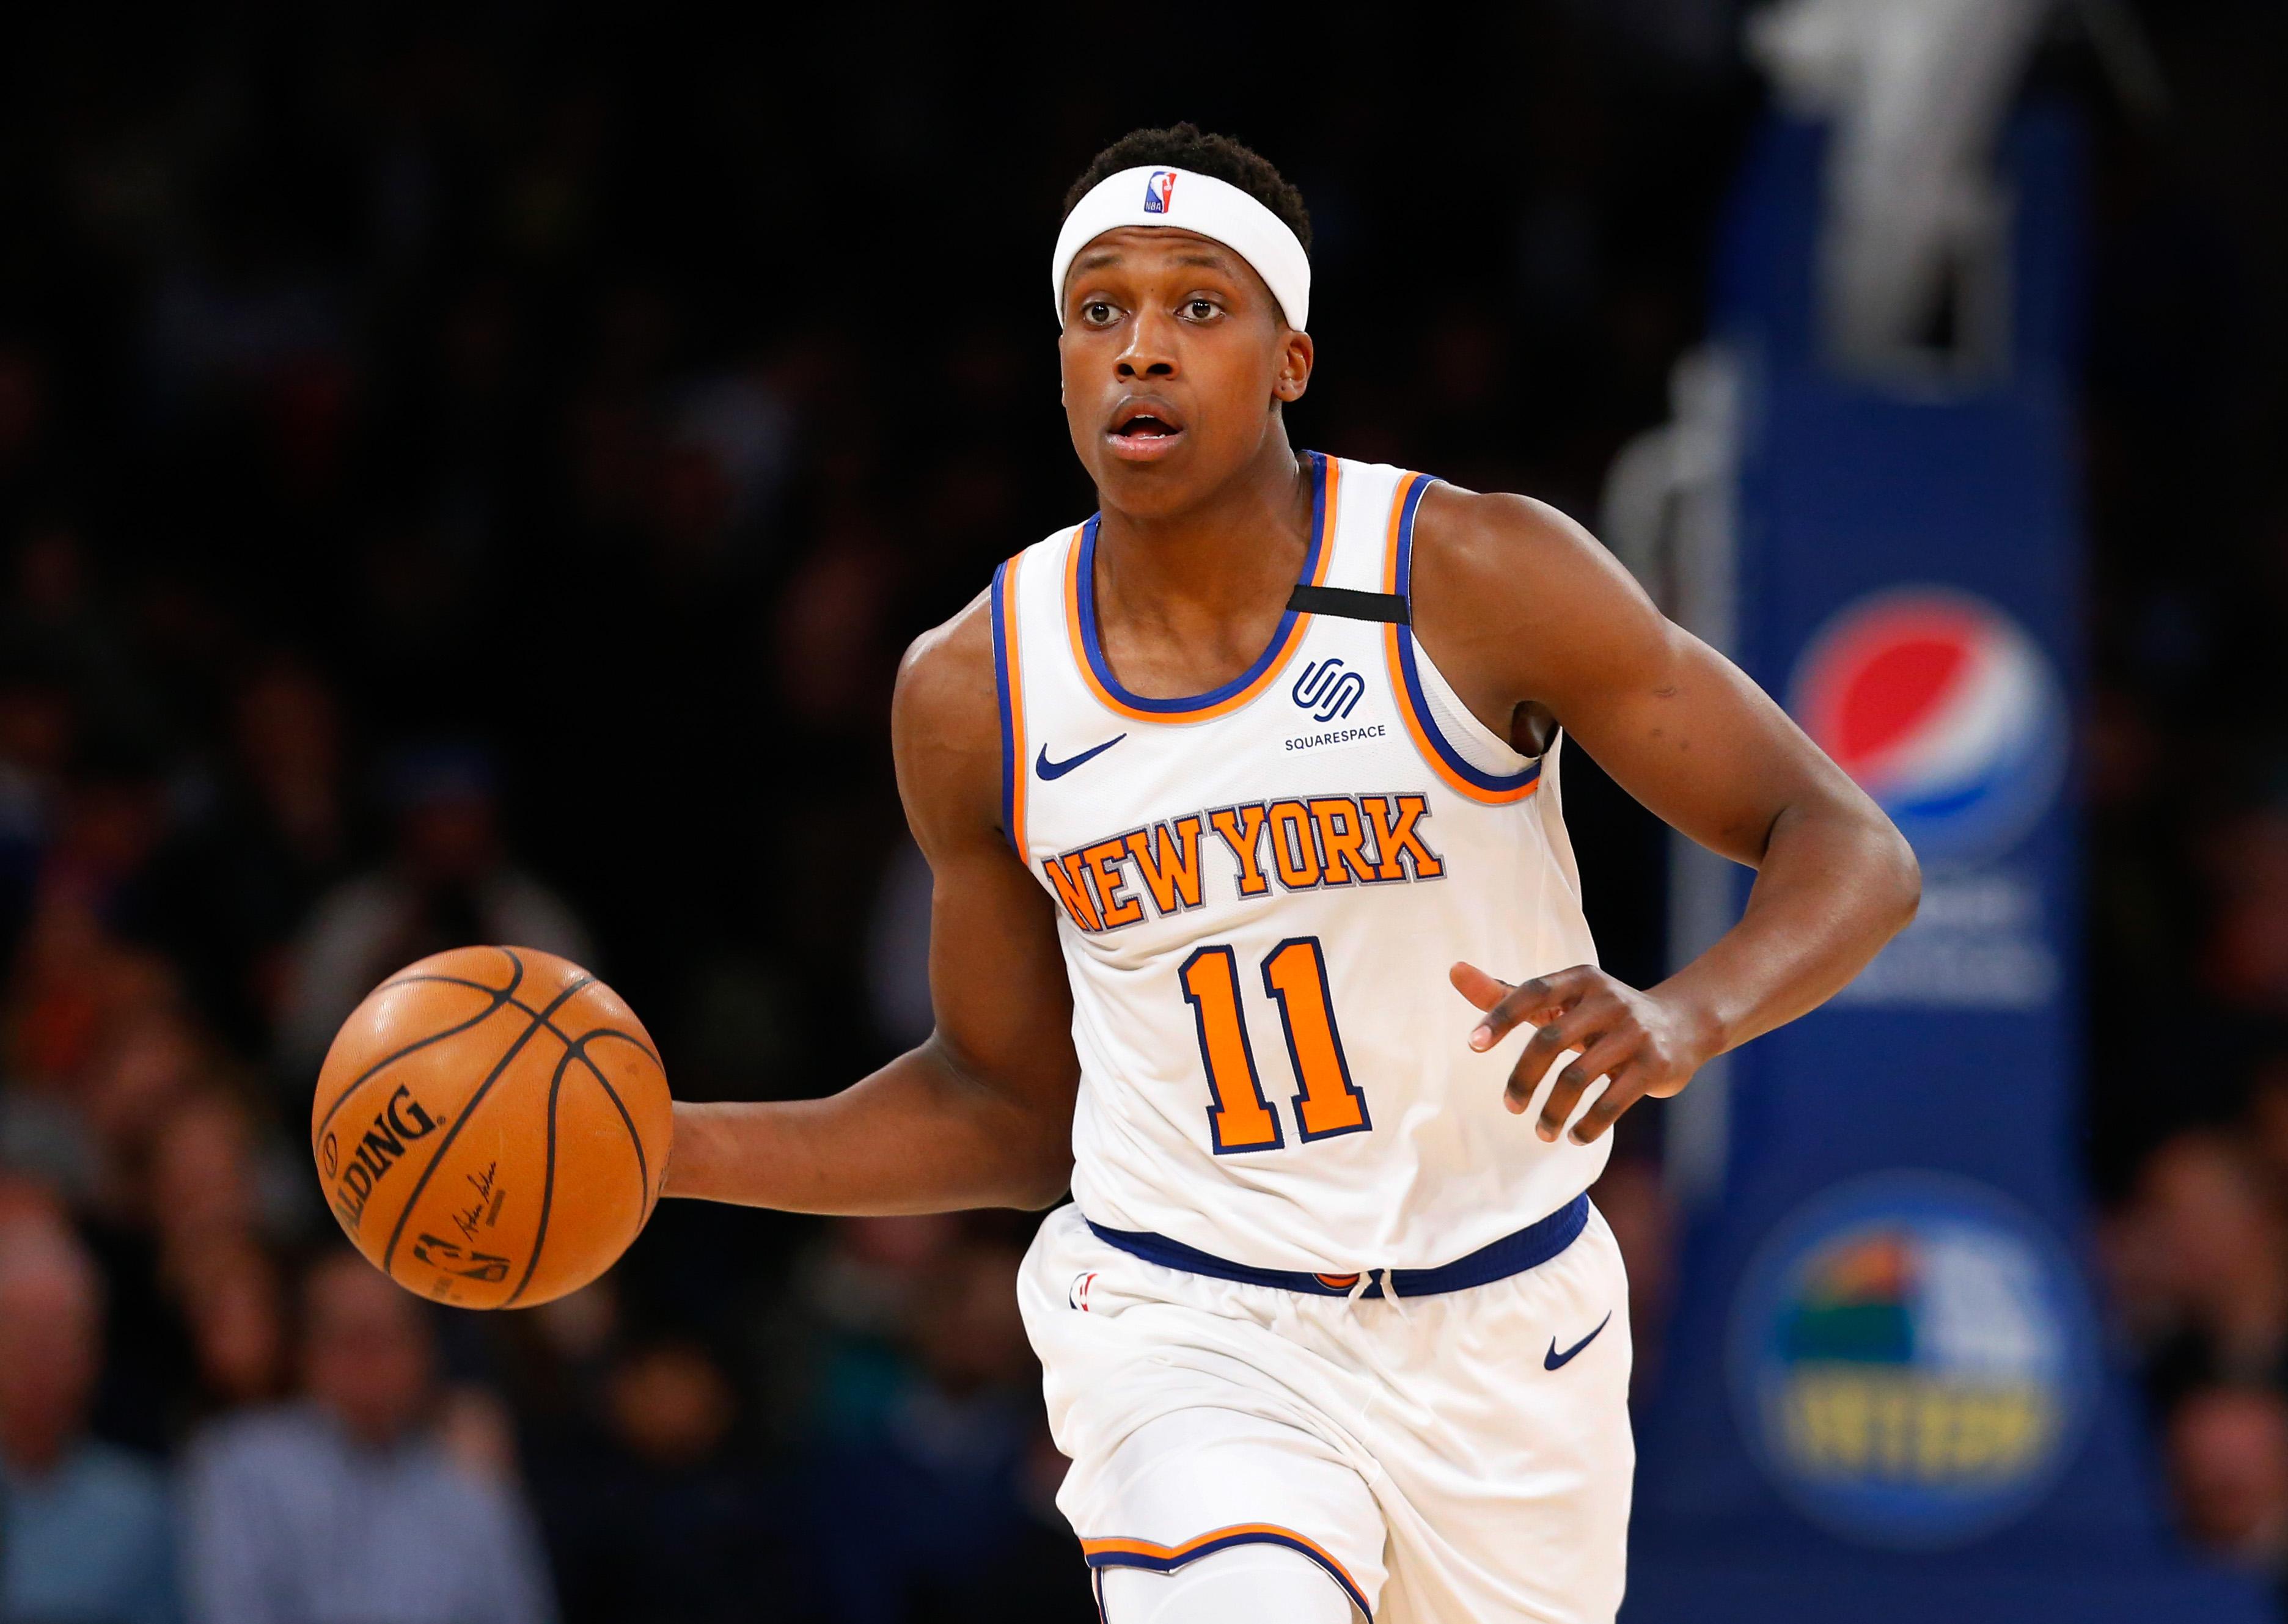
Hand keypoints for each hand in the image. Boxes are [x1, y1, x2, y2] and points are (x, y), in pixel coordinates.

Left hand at [1449, 962, 1717, 1144]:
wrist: (1684, 1022)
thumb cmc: (1602, 1014)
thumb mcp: (1561, 999)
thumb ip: (1507, 993)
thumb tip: (1454, 971)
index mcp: (1581, 980)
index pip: (1533, 992)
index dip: (1500, 1017)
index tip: (1473, 1046)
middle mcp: (1607, 1001)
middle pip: (1550, 1040)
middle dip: (1523, 1078)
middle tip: (1510, 1107)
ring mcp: (1633, 1033)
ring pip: (1578, 1077)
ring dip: (1552, 1111)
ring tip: (1541, 1132)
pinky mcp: (1653, 1065)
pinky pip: (1612, 1101)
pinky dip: (1588, 1125)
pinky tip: (1574, 1136)